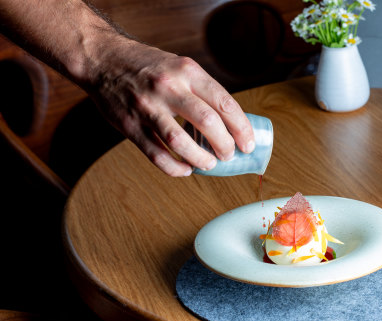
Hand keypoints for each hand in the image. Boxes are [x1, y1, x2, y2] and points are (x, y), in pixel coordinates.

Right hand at [88, 41, 254, 176]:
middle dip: (225, 145)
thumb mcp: (180, 66)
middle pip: (208, 123)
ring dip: (201, 159)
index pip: (225, 103)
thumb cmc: (147, 65)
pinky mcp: (130, 125)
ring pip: (181, 142)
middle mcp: (169, 87)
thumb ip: (202, 91)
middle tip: (229, 155)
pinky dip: (174, 167)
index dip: (242, 128)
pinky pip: (156, 154)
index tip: (248, 144)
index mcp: (187, 71)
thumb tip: (230, 123)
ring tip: (209, 164)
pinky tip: (185, 170)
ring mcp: (148, 107)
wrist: (102, 58)